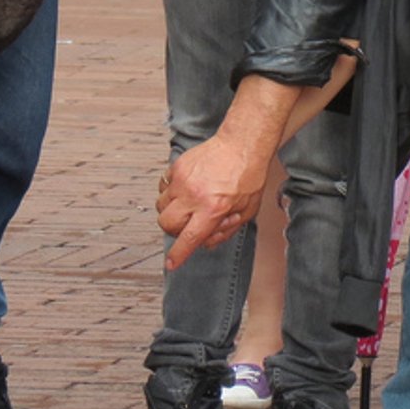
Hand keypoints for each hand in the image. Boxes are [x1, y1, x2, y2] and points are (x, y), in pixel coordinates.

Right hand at [156, 132, 270, 268]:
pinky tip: (187, 190)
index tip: (171, 263)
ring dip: (172, 212)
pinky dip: (171, 194)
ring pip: (161, 206)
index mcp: (213, 209)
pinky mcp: (176, 167)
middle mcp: (194, 196)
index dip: (178, 255)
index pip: (189, 239)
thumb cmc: (249, 177)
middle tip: (189, 225)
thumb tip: (206, 243)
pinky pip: (163, 188)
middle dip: (174, 231)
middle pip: (166, 224)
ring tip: (190, 205)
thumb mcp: (247, 211)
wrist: (242, 145)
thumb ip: (226, 230)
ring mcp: (182, 180)